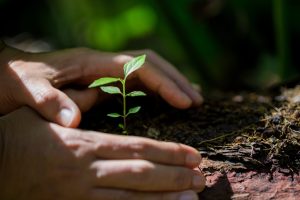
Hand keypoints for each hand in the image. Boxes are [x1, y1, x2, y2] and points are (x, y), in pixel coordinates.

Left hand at [0, 45, 202, 127]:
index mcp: (92, 62)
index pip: (139, 66)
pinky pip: (137, 83)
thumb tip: (74, 121)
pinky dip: (156, 91)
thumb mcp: (27, 88)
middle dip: (176, 80)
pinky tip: (166, 103)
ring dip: (171, 84)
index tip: (184, 101)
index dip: (164, 82)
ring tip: (191, 100)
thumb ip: (48, 101)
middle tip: (197, 101)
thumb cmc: (18, 80)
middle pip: (150, 64)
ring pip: (147, 72)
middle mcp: (104, 64)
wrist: (8, 74)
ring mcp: (105, 72)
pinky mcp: (104, 82)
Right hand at [0, 107, 204, 199]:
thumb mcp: (45, 114)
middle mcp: (89, 170)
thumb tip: (101, 93)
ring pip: (132, 198)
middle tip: (202, 178)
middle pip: (142, 173)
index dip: (168, 152)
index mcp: (85, 143)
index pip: (138, 147)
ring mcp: (82, 193)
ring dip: (165, 198)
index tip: (192, 155)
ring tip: (192, 198)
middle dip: (175, 176)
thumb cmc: (16, 137)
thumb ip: (79, 105)